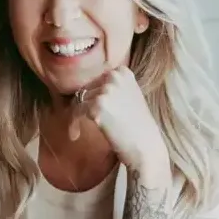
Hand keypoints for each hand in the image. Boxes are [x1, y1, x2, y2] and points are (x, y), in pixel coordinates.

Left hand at [69, 66, 169, 183]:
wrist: (145, 146)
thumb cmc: (138, 127)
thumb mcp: (129, 97)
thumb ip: (113, 89)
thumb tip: (88, 90)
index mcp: (123, 72)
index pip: (96, 80)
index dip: (90, 96)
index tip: (90, 110)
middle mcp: (114, 76)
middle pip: (86, 89)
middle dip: (82, 106)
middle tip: (81, 122)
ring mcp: (106, 90)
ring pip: (79, 100)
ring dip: (76, 116)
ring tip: (78, 132)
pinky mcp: (97, 105)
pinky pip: (76, 111)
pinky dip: (73, 124)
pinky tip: (75, 135)